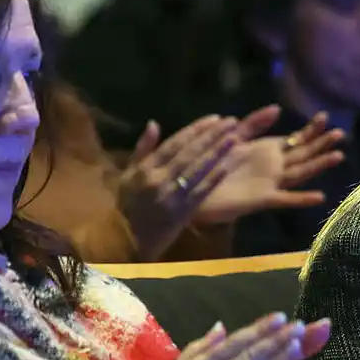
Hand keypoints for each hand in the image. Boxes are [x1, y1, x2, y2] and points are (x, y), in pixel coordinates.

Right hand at [118, 115, 238, 258]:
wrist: (124, 241)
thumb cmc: (127, 205)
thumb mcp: (127, 175)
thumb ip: (142, 149)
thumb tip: (154, 123)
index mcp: (146, 168)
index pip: (174, 144)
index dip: (195, 130)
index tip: (214, 118)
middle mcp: (159, 179)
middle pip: (189, 153)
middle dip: (211, 136)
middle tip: (231, 122)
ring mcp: (172, 196)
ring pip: (197, 170)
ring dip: (217, 153)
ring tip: (235, 138)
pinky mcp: (182, 213)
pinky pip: (200, 193)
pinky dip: (213, 179)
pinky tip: (228, 166)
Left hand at [194, 112, 346, 224]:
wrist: (192, 188)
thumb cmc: (212, 164)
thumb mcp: (234, 136)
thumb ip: (254, 123)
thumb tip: (277, 109)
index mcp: (268, 151)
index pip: (296, 139)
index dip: (311, 129)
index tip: (326, 116)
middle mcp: (274, 167)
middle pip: (304, 154)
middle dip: (321, 144)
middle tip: (341, 134)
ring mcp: (271, 183)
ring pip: (300, 172)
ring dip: (319, 165)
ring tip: (338, 156)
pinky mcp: (262, 199)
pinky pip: (285, 199)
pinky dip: (302, 198)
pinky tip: (319, 196)